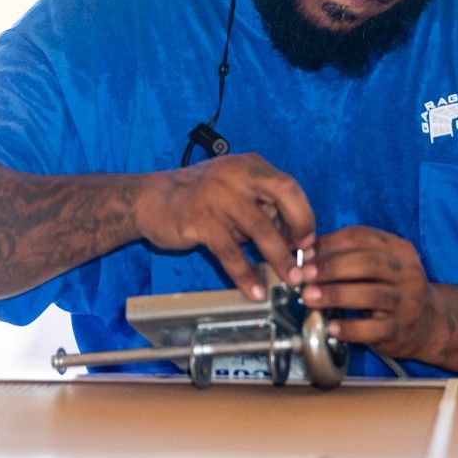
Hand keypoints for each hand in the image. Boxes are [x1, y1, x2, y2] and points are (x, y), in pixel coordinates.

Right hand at [141, 153, 314, 299]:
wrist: (150, 199)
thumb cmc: (199, 197)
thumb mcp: (234, 190)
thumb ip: (261, 206)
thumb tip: (294, 237)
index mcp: (250, 166)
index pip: (289, 187)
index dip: (304, 215)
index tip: (308, 242)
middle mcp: (237, 175)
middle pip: (283, 197)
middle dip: (300, 230)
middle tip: (305, 259)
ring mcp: (218, 196)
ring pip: (260, 229)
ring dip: (279, 258)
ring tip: (289, 280)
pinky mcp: (201, 220)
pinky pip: (230, 253)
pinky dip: (245, 275)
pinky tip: (255, 291)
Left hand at [300, 226, 437, 359]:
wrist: (428, 323)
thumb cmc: (393, 289)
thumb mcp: (381, 265)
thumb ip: (350, 255)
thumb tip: (308, 253)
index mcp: (399, 249)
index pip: (363, 237)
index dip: (331, 243)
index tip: (306, 253)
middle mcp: (407, 273)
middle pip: (368, 263)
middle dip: (331, 267)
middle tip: (304, 275)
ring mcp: (406, 302)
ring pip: (370, 294)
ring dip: (335, 294)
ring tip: (309, 297)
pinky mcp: (400, 330)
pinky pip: (373, 329)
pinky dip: (350, 328)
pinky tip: (331, 327)